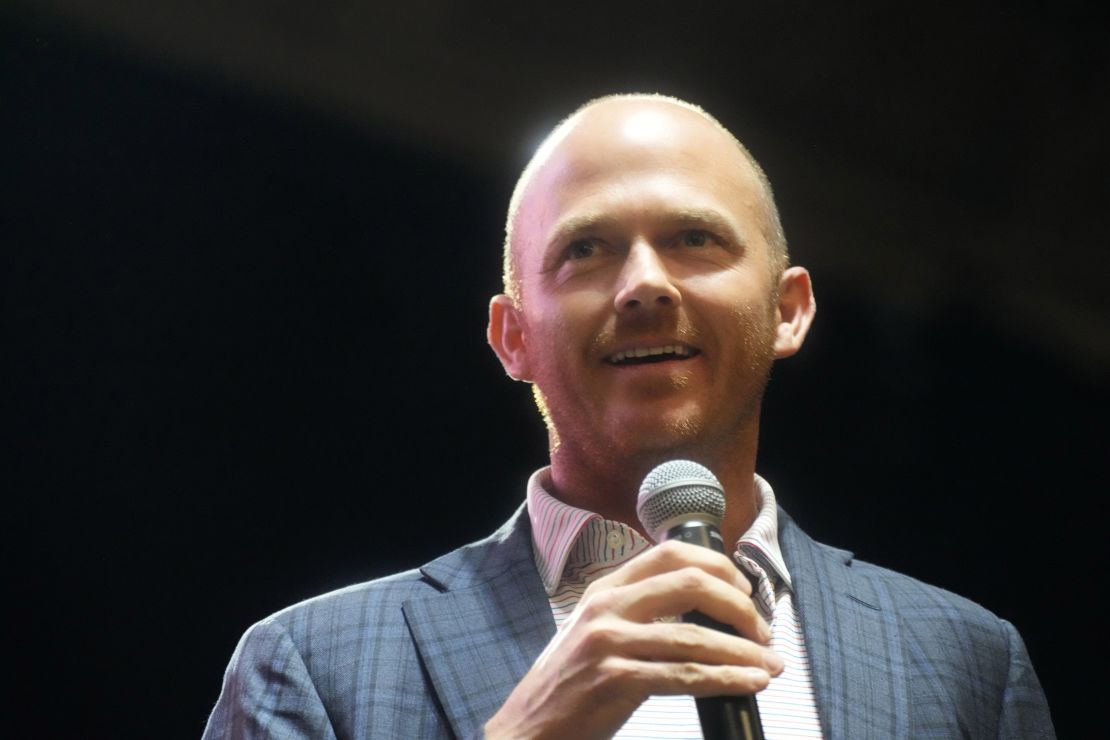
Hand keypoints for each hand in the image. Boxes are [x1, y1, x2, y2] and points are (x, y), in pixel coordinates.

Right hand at [484, 540, 783, 739]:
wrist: (528, 728)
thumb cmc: (569, 685)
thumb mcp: (596, 632)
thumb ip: (637, 613)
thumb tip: (704, 613)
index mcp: (605, 588)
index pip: (670, 553)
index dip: (718, 566)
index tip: (745, 591)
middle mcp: (606, 606)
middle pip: (690, 582)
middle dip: (739, 605)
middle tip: (762, 630)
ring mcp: (609, 641)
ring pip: (695, 636)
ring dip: (744, 651)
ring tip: (770, 665)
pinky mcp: (615, 679)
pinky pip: (686, 677)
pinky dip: (727, 679)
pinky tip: (751, 683)